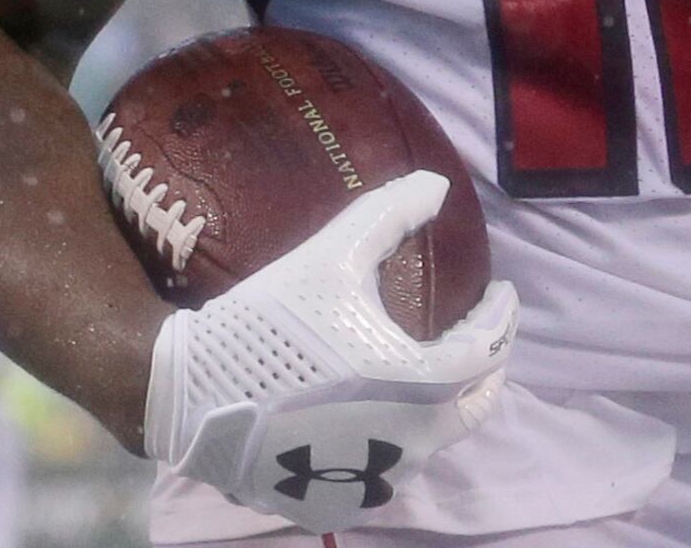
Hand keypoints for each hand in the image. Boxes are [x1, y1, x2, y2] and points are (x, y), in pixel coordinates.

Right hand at [143, 172, 518, 528]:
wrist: (189, 393)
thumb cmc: (269, 321)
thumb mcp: (331, 257)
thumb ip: (390, 216)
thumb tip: (438, 185)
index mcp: (421, 385)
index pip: (489, 351)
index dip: (501, 317)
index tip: (500, 293)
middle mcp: (409, 445)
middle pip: (471, 407)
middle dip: (483, 369)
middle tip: (477, 336)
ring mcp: (372, 483)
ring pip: (427, 445)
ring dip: (435, 408)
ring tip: (423, 371)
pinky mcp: (334, 506)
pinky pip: (379, 474)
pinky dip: (389, 444)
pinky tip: (377, 417)